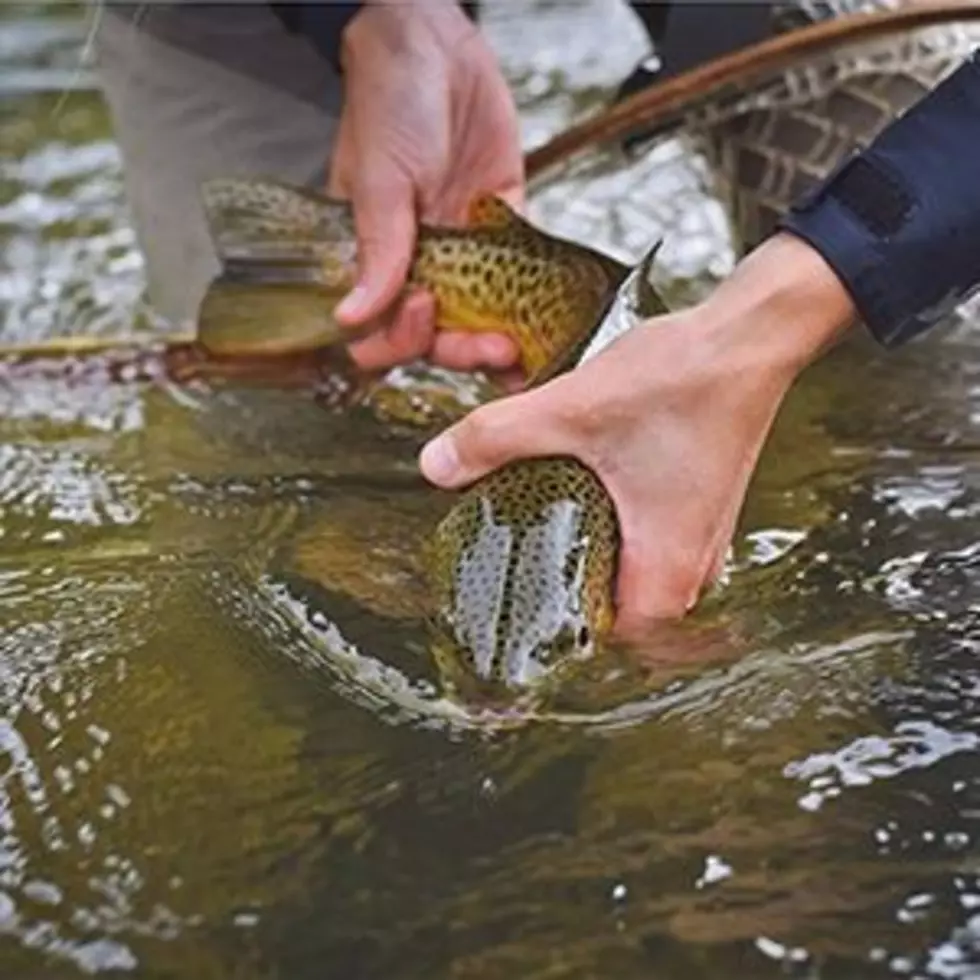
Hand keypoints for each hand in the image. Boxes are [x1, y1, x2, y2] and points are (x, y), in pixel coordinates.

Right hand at [328, 0, 524, 373]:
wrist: (438, 47)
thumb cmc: (389, 104)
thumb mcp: (380, 179)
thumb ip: (377, 249)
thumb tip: (350, 315)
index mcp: (376, 258)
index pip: (382, 327)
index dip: (402, 338)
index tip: (425, 313)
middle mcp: (418, 264)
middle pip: (438, 336)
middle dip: (463, 350)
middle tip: (495, 349)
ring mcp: (462, 252)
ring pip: (479, 319)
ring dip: (499, 342)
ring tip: (526, 355)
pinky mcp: (502, 228)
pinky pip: (518, 280)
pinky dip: (533, 307)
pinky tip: (551, 331)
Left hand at [418, 234, 856, 635]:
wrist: (749, 337)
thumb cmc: (681, 379)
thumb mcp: (572, 410)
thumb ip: (497, 438)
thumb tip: (435, 465)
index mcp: (667, 562)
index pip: (614, 640)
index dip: (565, 637)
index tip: (518, 617)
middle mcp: (694, 562)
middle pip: (624, 615)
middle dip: (571, 601)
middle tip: (517, 575)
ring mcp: (702, 535)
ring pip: (639, 580)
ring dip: (594, 568)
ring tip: (542, 541)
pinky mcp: (699, 507)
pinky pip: (652, 548)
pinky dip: (616, 540)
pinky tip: (581, 505)